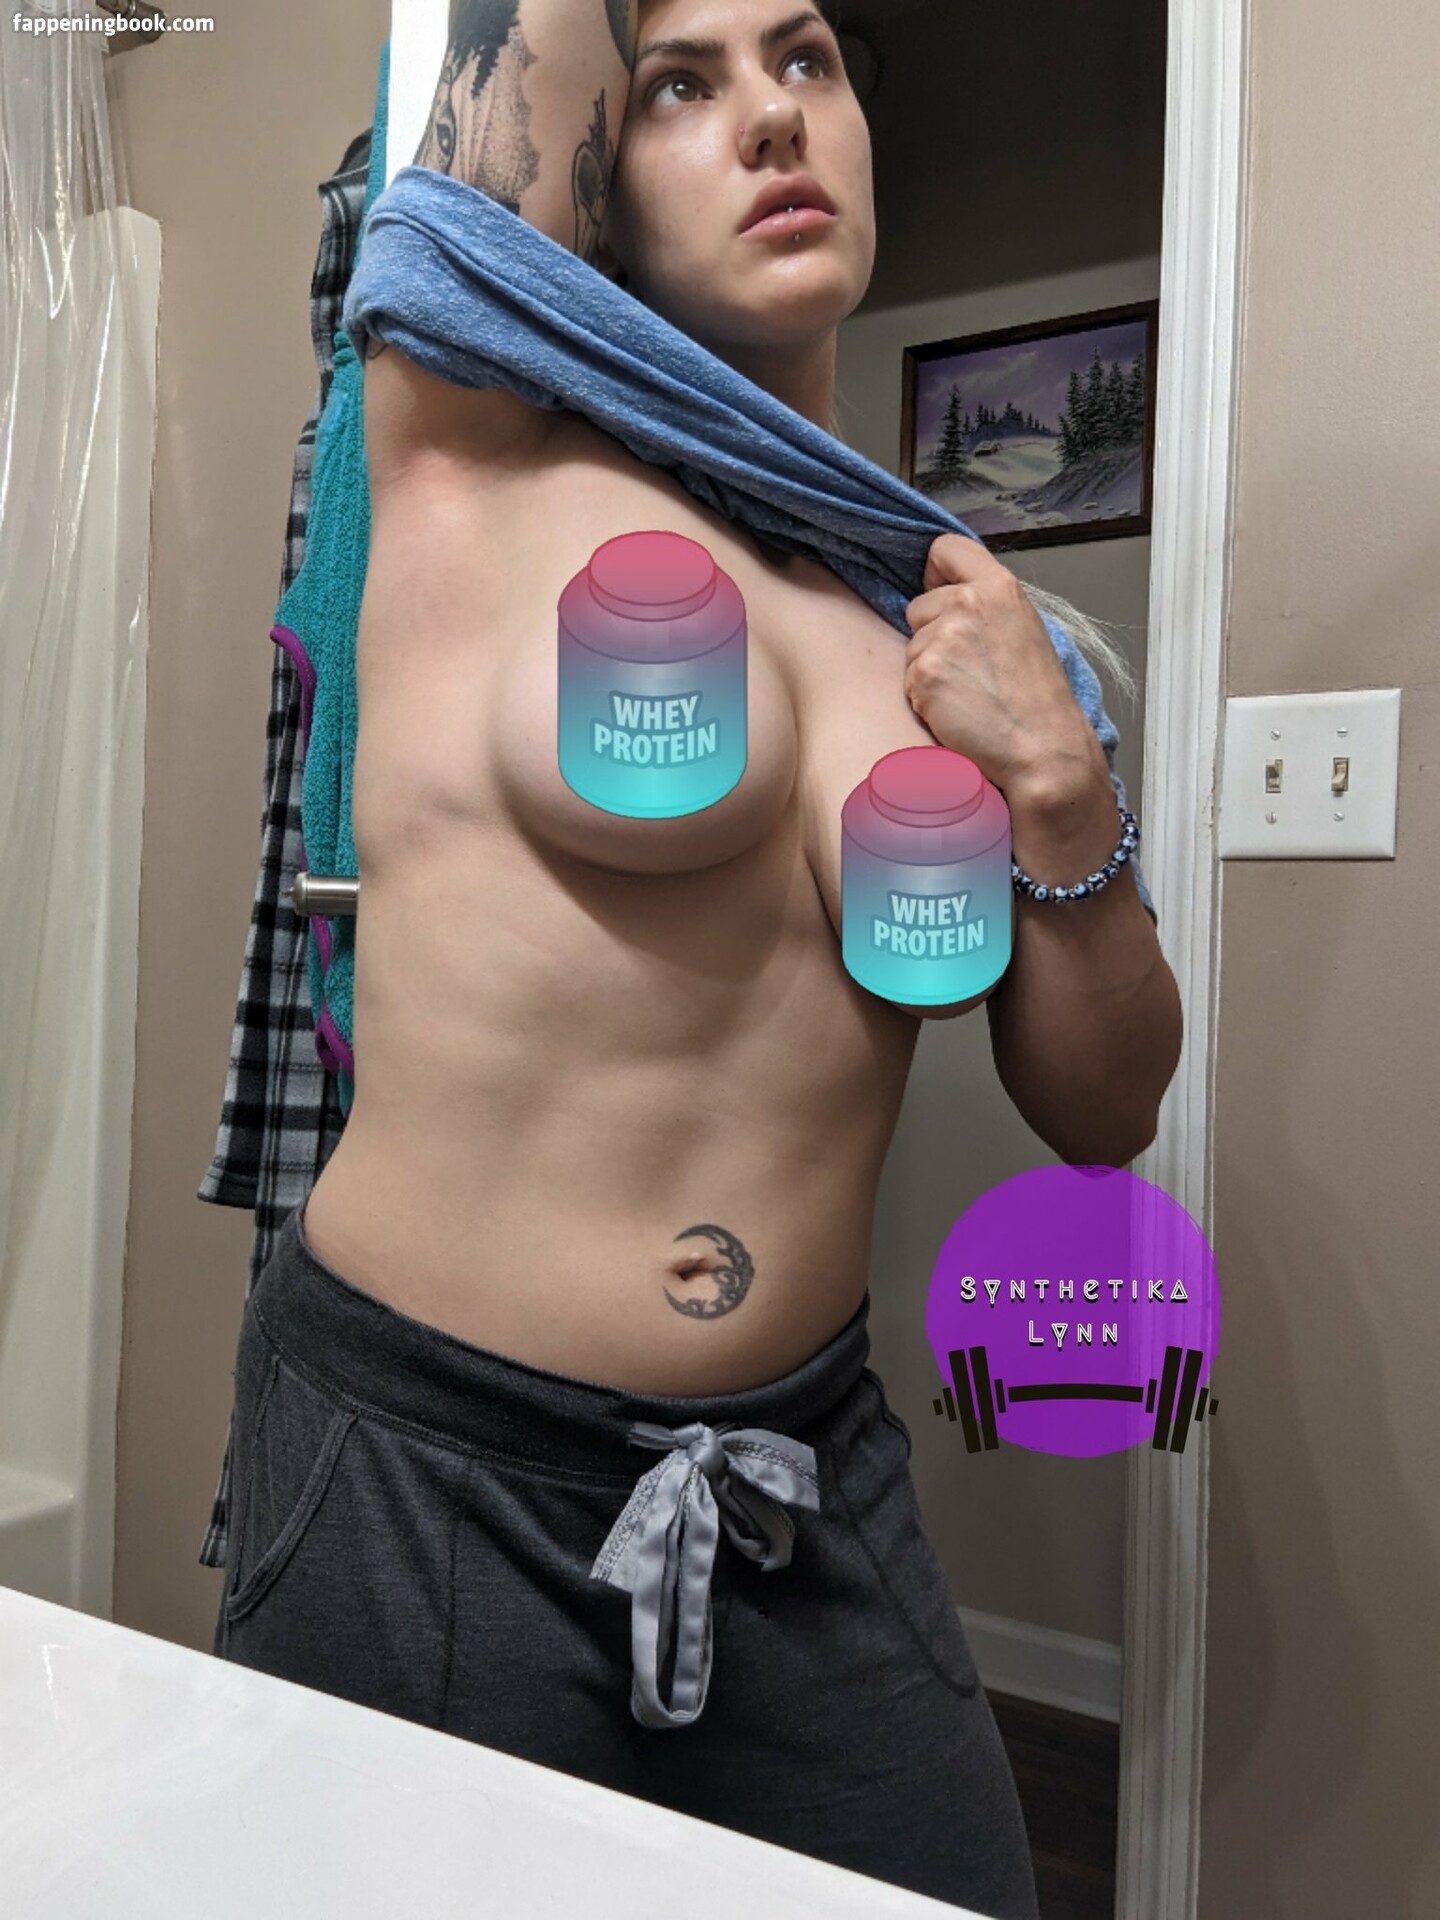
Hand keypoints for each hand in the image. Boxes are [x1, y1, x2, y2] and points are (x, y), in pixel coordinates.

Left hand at [904, 534, 1102, 799]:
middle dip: (931, 632)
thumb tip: (946, 594)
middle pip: (918, 604)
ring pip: (911, 644)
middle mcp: (969, 602)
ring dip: (928, 667)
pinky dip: (923, 695)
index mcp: (1000, 586)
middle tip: (969, 666)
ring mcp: (944, 637)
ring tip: (968, 691)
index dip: (935, 574)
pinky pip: (906, 677)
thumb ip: (985, 605)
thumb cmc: (1036, 700)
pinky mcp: (925, 672)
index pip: (944, 549)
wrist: (1042, 749)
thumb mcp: (1022, 628)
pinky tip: (956, 709)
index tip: (941, 594)